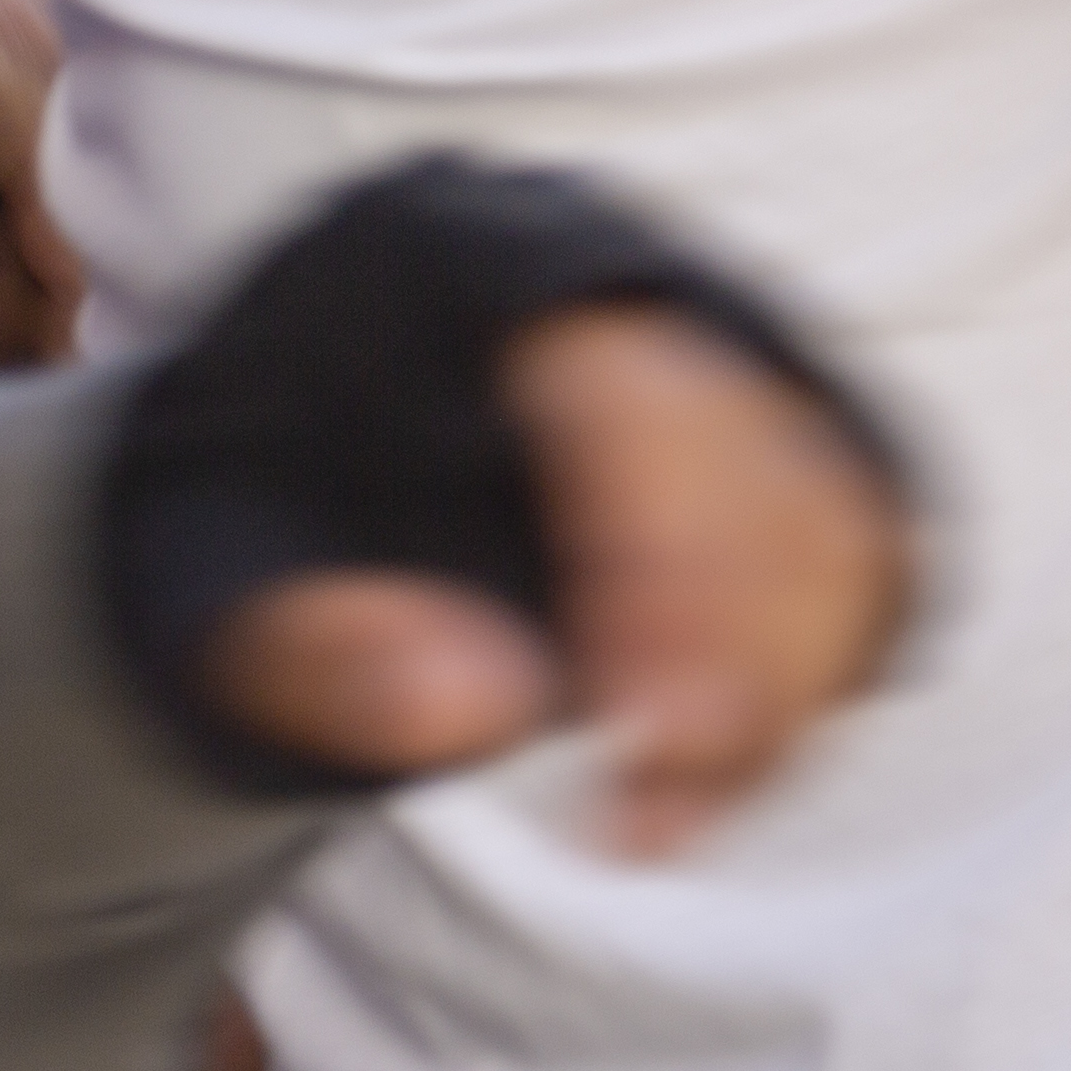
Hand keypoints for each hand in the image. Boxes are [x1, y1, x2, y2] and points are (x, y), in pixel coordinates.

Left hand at [212, 301, 911, 853]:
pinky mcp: (772, 417)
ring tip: (661, 815)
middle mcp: (605, 258)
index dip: (662, 564)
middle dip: (731, 654)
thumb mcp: (212, 590)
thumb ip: (314, 653)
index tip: (638, 735)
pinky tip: (714, 766)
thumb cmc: (242, 520)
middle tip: (649, 819)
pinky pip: (858, 539)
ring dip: (781, 686)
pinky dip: (814, 666)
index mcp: (450, 251)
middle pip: (749, 442)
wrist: (271, 480)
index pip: (615, 381)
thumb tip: (477, 705)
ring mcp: (707, 326)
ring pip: (828, 498)